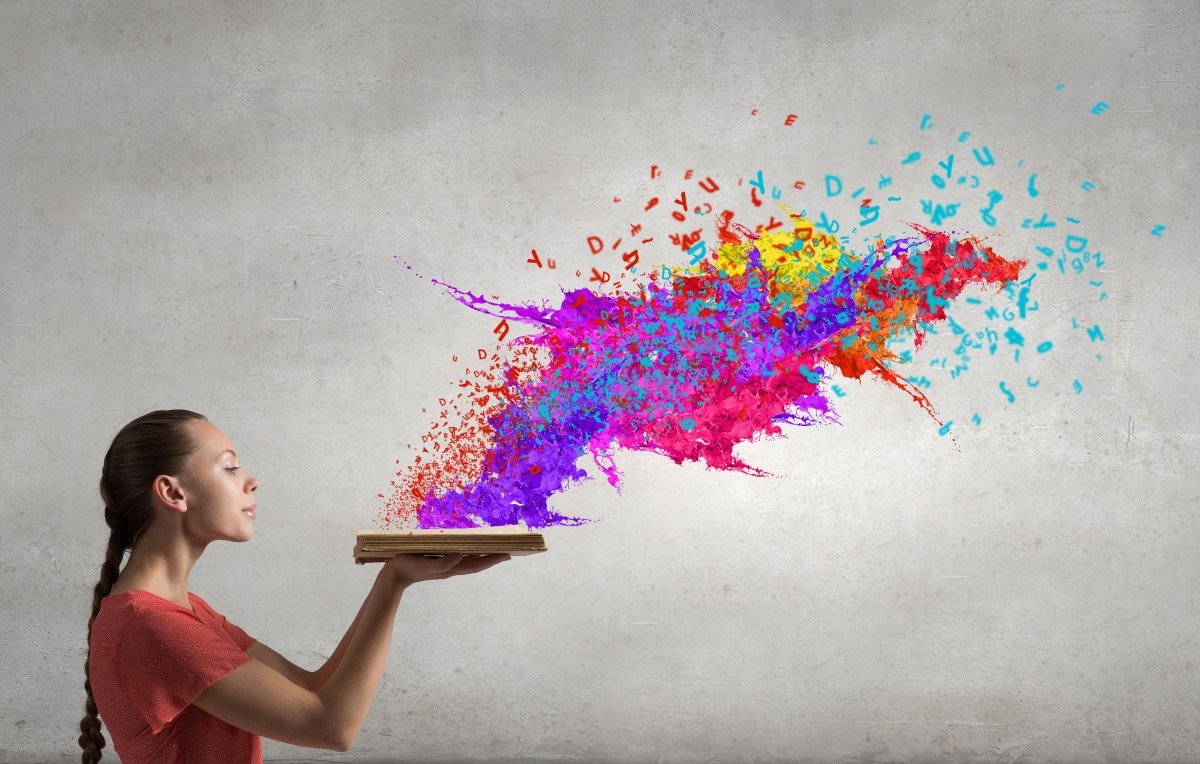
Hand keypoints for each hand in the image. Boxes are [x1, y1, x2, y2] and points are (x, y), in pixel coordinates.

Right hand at [382, 553, 509, 587]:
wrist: (394, 574)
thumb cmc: (409, 567)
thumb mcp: (426, 565)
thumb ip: (443, 563)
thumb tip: (461, 555)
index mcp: (451, 568)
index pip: (477, 564)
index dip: (492, 559)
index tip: (507, 554)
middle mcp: (452, 567)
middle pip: (477, 563)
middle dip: (492, 557)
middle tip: (508, 551)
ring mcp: (446, 565)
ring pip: (470, 560)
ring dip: (483, 556)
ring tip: (495, 550)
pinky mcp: (439, 561)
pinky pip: (460, 557)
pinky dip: (470, 553)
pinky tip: (471, 549)